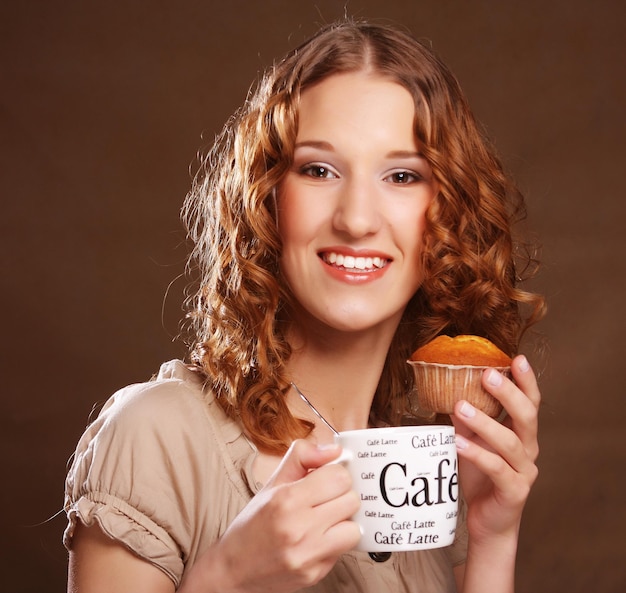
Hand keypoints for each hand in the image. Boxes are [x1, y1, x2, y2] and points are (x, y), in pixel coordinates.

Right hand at [183, 440, 359, 592]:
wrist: (233, 569)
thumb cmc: (252, 524)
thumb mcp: (272, 482)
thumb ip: (303, 457)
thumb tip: (334, 450)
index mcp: (287, 500)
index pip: (339, 477)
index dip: (335, 474)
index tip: (326, 478)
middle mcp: (299, 529)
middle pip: (351, 500)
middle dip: (341, 496)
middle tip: (325, 499)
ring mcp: (308, 555)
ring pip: (353, 528)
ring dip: (343, 522)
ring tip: (325, 520)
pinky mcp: (316, 574)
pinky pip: (344, 551)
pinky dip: (335, 542)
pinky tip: (318, 539)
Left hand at [451, 355, 539, 542]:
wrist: (487, 521)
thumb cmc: (481, 476)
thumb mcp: (472, 440)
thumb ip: (467, 418)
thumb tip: (450, 388)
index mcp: (522, 434)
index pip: (531, 402)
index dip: (527, 381)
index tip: (517, 358)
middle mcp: (528, 450)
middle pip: (527, 417)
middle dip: (508, 394)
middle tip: (487, 375)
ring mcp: (524, 472)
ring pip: (509, 442)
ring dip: (484, 422)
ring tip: (460, 406)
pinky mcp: (514, 491)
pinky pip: (496, 468)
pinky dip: (477, 453)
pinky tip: (459, 442)